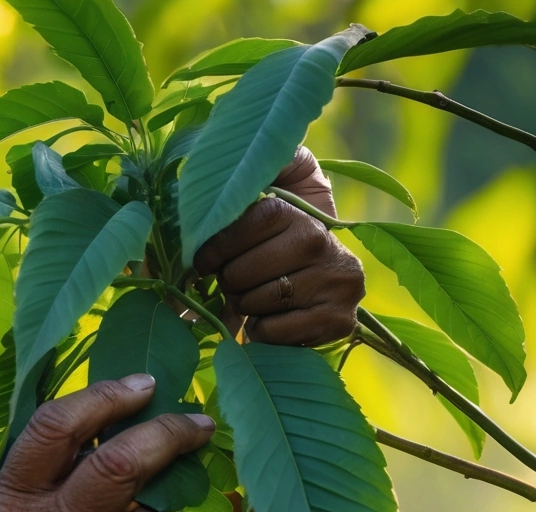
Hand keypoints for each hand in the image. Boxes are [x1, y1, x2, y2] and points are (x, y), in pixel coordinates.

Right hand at [0, 377, 215, 511]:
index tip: (138, 385)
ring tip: (192, 456)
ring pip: (140, 485)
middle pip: (108, 451)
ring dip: (176, 465)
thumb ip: (31, 487)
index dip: (102, 396)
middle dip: (159, 423)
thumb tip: (97, 421)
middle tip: (189, 417)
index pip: (49, 428)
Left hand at [193, 146, 365, 344]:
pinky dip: (262, 332)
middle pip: (245, 270)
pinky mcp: (338, 322)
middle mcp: (325, 244)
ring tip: (258, 297)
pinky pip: (272, 333)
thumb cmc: (286, 236)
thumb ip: (261, 164)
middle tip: (238, 281)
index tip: (204, 261)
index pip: (255, 220)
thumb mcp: (279, 188)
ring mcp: (338, 284)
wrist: (327, 286)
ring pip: (255, 304)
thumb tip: (239, 146)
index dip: (219, 244)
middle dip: (229, 281)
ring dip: (244, 307)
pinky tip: (274, 319)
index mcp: (307, 211)